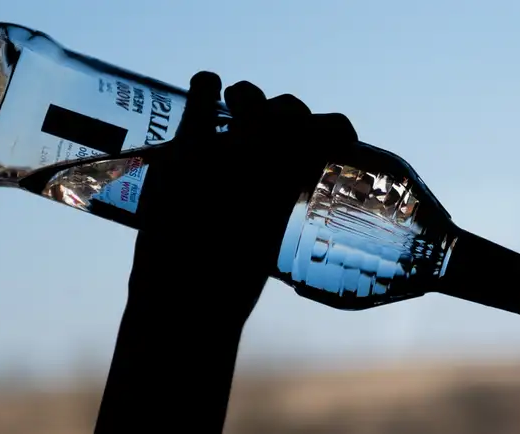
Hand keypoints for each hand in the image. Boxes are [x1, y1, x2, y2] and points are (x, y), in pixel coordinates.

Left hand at [130, 71, 357, 320]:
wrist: (185, 299)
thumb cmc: (230, 286)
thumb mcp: (268, 247)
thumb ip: (272, 212)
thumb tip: (271, 190)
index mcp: (298, 182)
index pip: (328, 129)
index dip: (333, 128)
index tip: (334, 138)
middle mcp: (270, 157)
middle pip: (288, 110)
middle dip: (288, 113)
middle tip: (274, 129)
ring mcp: (228, 147)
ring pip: (250, 96)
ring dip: (249, 96)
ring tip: (241, 104)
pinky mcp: (187, 148)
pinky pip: (202, 98)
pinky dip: (206, 85)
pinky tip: (208, 86)